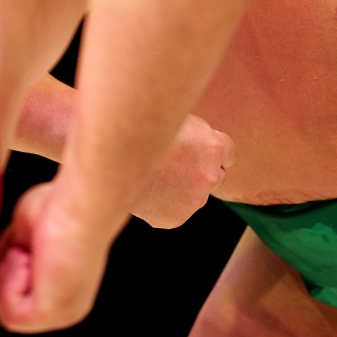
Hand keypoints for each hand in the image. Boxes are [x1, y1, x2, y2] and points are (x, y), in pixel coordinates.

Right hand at [0, 181, 107, 332]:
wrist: (80, 205)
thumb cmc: (65, 208)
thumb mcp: (25, 232)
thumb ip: (9, 256)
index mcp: (66, 291)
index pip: (21, 300)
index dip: (10, 272)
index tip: (22, 247)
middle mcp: (68, 307)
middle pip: (11, 309)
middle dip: (8, 274)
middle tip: (25, 250)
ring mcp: (62, 313)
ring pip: (8, 314)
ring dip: (9, 277)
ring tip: (28, 255)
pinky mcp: (51, 313)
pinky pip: (11, 314)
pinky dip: (11, 282)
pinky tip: (29, 261)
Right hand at [131, 114, 234, 228]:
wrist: (107, 157)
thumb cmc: (137, 129)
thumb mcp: (174, 118)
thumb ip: (195, 131)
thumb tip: (201, 136)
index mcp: (212, 147)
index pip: (229, 153)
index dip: (211, 150)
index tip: (199, 151)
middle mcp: (208, 176)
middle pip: (215, 175)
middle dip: (198, 170)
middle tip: (172, 162)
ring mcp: (193, 201)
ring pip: (195, 195)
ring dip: (182, 188)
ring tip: (155, 175)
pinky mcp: (175, 218)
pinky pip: (176, 210)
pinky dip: (165, 204)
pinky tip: (149, 190)